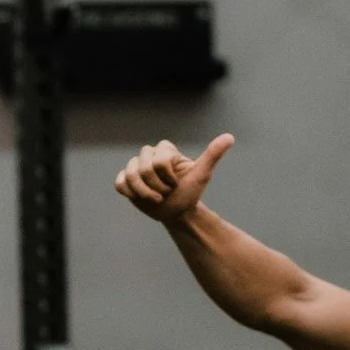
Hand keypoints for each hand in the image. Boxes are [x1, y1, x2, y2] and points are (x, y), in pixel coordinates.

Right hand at [113, 134, 233, 223]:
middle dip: (156, 186)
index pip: (158, 160)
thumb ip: (212, 154)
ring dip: (144, 193)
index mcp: (165, 150)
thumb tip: (229, 137)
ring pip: (130, 176)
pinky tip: (141, 198)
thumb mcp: (202, 174)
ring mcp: (135, 167)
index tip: (177, 183)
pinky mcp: (125, 180)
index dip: (167, 176)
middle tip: (166, 192)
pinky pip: (120, 184)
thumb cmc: (190, 192)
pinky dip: (130, 193)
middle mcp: (149, 155)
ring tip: (156, 199)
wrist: (177, 213)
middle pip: (142, 167)